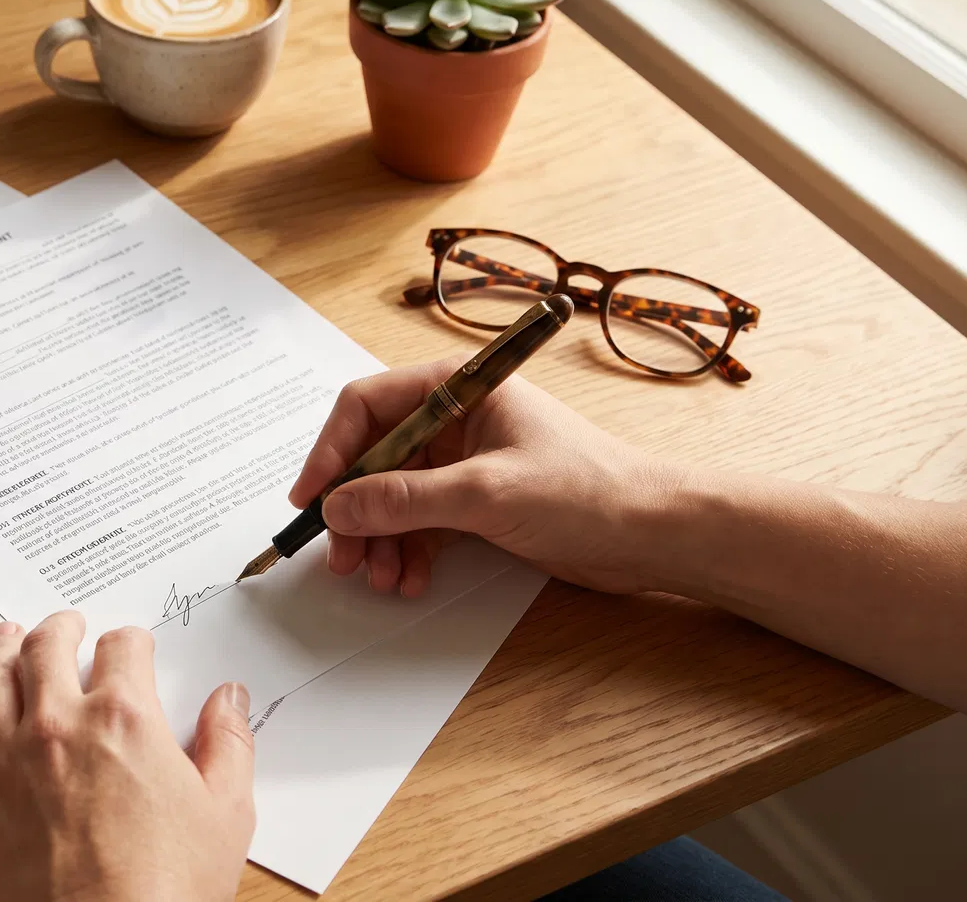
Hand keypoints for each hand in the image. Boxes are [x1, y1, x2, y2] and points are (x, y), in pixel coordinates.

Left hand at [0, 612, 254, 901]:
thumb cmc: (166, 892)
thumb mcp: (225, 815)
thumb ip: (228, 745)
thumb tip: (230, 698)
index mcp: (124, 719)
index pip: (123, 649)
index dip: (131, 642)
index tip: (131, 647)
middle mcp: (58, 725)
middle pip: (47, 649)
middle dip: (58, 629)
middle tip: (64, 624)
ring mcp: (6, 761)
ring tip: (5, 637)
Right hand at [289, 358, 684, 595]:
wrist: (654, 534)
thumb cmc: (590, 491)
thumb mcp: (486, 493)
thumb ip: (406, 500)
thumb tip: (340, 508)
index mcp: (460, 387)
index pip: (368, 405)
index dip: (332, 451)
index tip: (312, 498)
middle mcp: (457, 418)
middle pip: (375, 456)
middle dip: (354, 508)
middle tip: (341, 555)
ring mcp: (466, 461)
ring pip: (395, 496)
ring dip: (379, 539)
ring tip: (378, 578)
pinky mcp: (479, 502)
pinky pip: (422, 522)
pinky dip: (409, 551)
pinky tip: (410, 579)